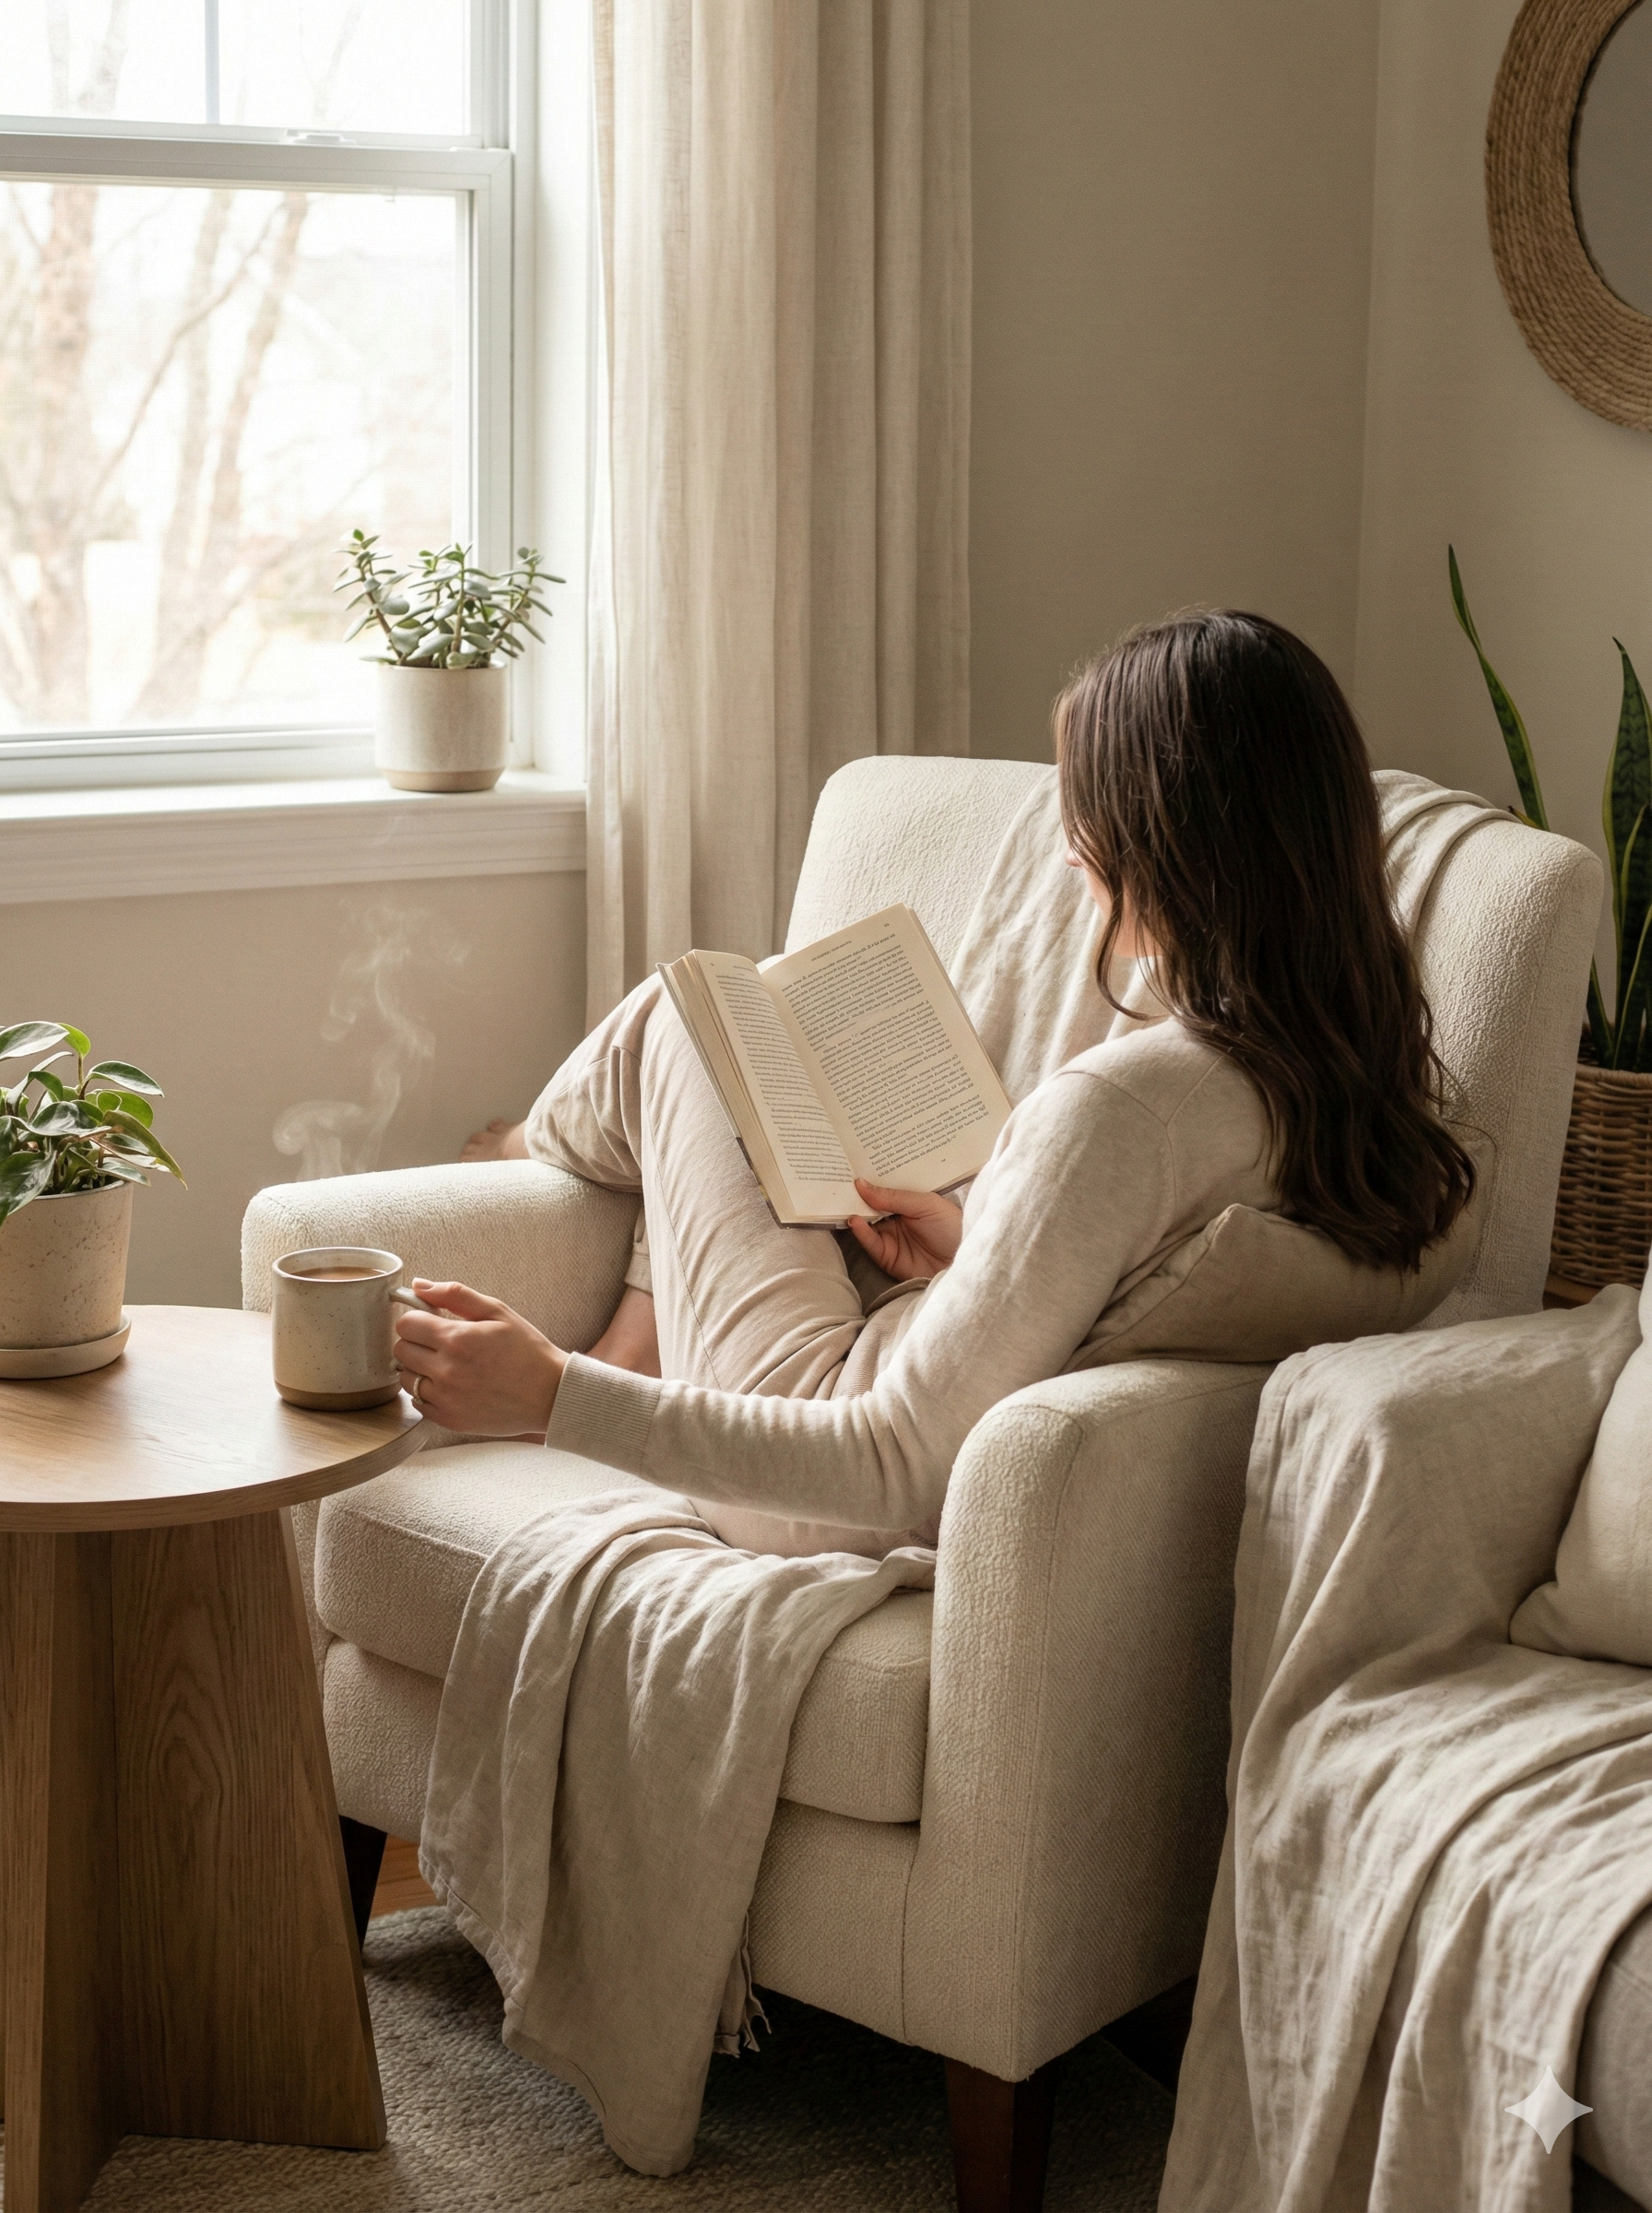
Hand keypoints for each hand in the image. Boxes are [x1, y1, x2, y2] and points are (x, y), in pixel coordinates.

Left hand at [393, 1279, 565, 1436]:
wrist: (550, 1394)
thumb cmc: (527, 1350)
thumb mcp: (498, 1312)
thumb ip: (455, 1295)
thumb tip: (418, 1285)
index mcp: (457, 1338)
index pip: (406, 1324)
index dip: (417, 1319)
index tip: (432, 1323)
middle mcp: (446, 1370)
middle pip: (400, 1350)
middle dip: (416, 1342)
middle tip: (439, 1343)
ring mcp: (446, 1398)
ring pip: (406, 1378)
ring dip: (419, 1369)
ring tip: (446, 1366)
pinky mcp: (449, 1419)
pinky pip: (419, 1403)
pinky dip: (428, 1393)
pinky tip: (452, 1386)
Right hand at [845, 1180, 962, 1281]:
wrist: (963, 1263)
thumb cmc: (951, 1227)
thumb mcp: (925, 1204)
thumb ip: (893, 1196)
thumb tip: (860, 1184)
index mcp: (907, 1201)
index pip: (882, 1187)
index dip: (868, 1178)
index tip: (849, 1166)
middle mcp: (896, 1217)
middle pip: (869, 1205)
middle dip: (854, 1194)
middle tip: (837, 1181)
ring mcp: (890, 1236)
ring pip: (865, 1223)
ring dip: (853, 1212)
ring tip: (842, 1200)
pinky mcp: (886, 1256)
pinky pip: (869, 1243)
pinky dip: (860, 1232)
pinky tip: (855, 1220)